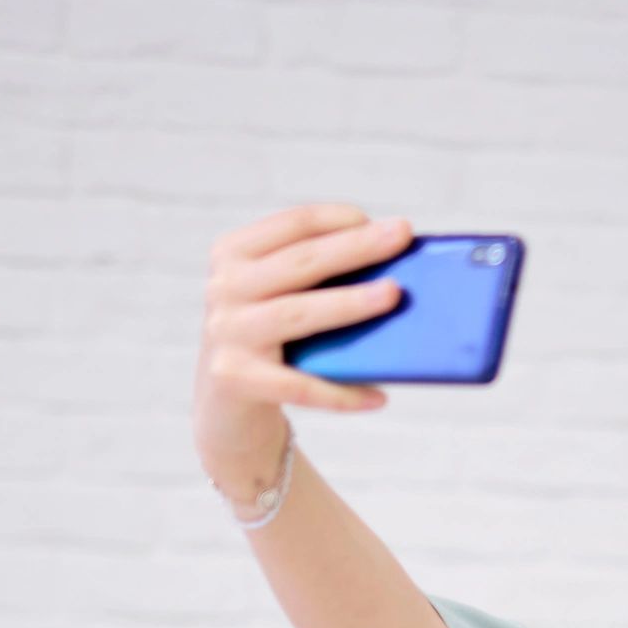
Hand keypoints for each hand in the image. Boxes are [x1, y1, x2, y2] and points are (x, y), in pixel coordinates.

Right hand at [195, 203, 410, 497]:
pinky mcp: (235, 378)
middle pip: (301, 262)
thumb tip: (392, 272)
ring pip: (298, 313)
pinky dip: (341, 393)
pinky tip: (378, 397)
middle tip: (402, 235)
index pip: (293, 224)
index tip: (386, 223)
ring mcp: (227, 333)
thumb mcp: (281, 298)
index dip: (341, 219)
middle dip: (356, 247)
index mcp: (234, 254)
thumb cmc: (272, 342)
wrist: (227, 408)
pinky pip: (298, 384)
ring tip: (393, 296)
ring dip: (349, 303)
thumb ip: (318, 279)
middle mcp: (225, 288)